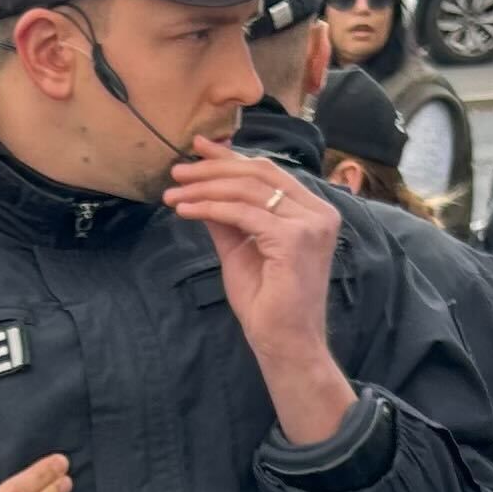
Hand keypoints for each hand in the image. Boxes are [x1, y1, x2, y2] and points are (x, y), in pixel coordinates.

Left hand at [159, 143, 351, 446]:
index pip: (268, 172)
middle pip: (258, 173)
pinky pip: (241, 213)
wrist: (286, 344)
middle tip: (176, 170)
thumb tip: (201, 188)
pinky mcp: (294, 239)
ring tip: (173, 193)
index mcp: (313, 210)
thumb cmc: (268, 303)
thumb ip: (226, 218)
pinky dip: (208, 208)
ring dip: (204, 187)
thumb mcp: (241, 249)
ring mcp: (310, 224)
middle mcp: (319, 212)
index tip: (198, 148)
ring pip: (247, 190)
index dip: (231, 156)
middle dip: (212, 168)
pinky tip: (184, 211)